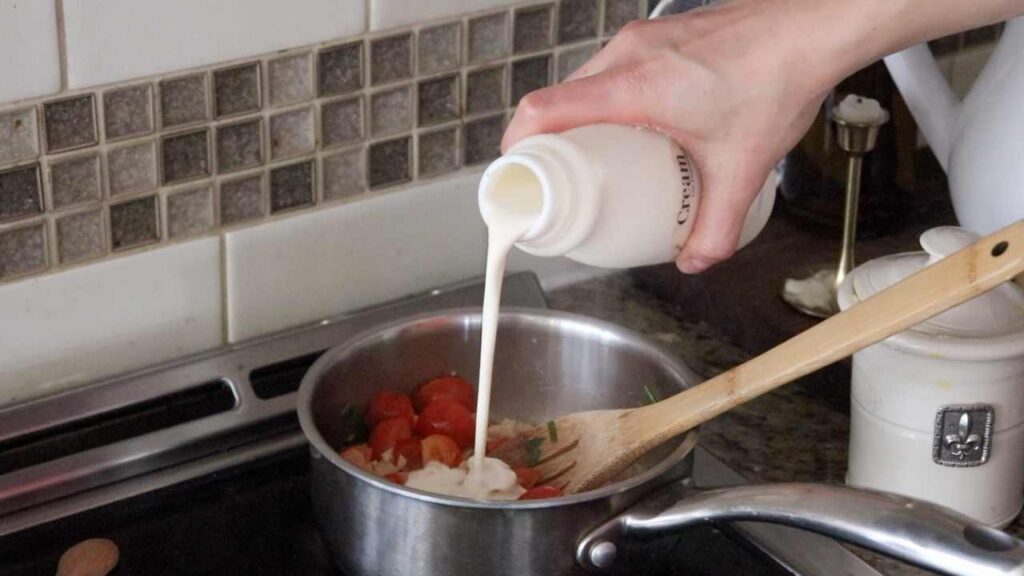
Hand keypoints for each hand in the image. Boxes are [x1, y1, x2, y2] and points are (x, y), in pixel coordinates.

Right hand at [502, 2, 829, 273]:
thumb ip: (715, 226)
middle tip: (555, 179)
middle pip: (558, 98)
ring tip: (593, 158)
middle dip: (547, 142)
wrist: (814, 28)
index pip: (545, 109)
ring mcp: (643, 40)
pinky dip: (605, 102)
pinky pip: (610, 70)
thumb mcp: (741, 169)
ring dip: (578, 120)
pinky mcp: (659, 36)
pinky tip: (633, 128)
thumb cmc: (778, 78)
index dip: (517, 144)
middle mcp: (629, 55)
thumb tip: (695, 259)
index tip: (515, 174)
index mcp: (635, 86)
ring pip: (584, 82)